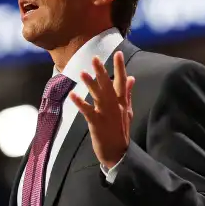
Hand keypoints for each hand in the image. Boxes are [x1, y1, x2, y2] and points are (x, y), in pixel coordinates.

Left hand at [69, 50, 135, 168]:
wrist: (118, 153)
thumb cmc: (121, 130)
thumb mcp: (127, 111)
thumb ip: (127, 94)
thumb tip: (132, 78)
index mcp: (122, 102)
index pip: (122, 81)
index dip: (120, 67)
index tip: (118, 53)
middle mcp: (115, 106)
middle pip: (108, 86)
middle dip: (102, 71)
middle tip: (94, 58)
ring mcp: (106, 114)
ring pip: (98, 96)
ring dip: (90, 84)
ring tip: (82, 73)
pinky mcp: (97, 123)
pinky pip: (87, 111)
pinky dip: (80, 103)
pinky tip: (73, 95)